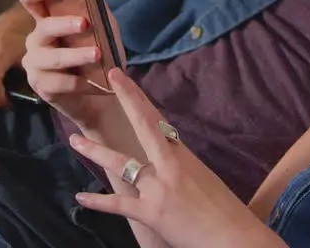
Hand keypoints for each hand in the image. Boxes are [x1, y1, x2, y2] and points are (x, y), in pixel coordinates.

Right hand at [19, 0, 118, 127]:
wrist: (102, 93)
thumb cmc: (100, 56)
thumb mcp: (104, 31)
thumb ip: (98, 14)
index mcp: (47, 20)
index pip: (30, 0)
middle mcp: (36, 39)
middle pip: (44, 27)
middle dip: (64, 24)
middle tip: (84, 23)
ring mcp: (35, 64)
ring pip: (53, 57)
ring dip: (76, 55)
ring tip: (97, 54)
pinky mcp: (41, 86)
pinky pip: (60, 83)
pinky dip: (81, 82)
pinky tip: (95, 82)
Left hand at [70, 69, 278, 247]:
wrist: (234, 238)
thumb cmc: (225, 212)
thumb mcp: (205, 181)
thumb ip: (182, 169)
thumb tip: (167, 163)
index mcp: (185, 157)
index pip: (158, 120)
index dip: (139, 98)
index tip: (124, 79)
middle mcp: (171, 166)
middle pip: (145, 125)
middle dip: (127, 99)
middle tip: (110, 77)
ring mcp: (159, 188)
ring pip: (122, 163)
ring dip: (96, 151)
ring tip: (75, 140)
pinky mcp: (152, 213)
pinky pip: (119, 204)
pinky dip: (98, 202)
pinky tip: (80, 197)